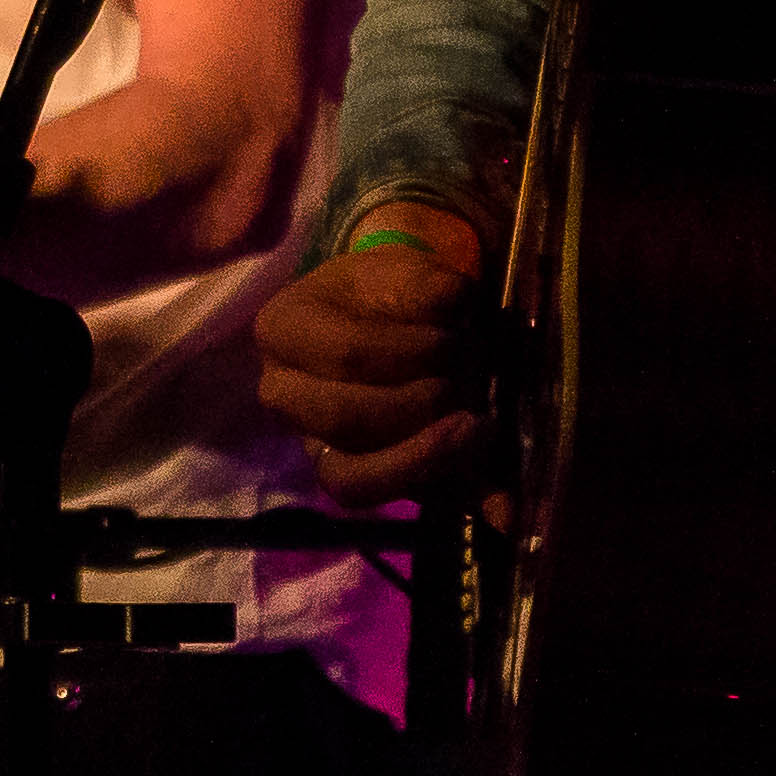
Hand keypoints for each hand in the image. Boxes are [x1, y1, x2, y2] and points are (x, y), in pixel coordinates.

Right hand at [252, 199, 510, 508]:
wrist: (382, 321)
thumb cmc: (385, 294)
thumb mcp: (403, 271)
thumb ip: (425, 284)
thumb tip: (455, 299)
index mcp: (283, 330)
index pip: (347, 353)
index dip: (411, 352)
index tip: (459, 334)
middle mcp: (281, 395)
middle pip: (345, 417)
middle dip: (421, 401)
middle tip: (471, 376)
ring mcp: (310, 444)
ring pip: (354, 477)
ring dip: (427, 455)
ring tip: (478, 425)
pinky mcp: (350, 481)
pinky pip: (383, 504)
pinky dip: (436, 500)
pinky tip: (494, 495)